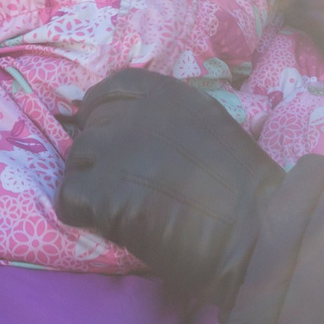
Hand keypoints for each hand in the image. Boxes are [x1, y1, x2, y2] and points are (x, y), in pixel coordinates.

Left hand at [59, 67, 281, 304]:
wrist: (255, 235)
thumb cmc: (246, 194)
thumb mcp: (211, 129)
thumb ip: (171, 121)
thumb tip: (138, 132)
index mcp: (169, 96)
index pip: (112, 88)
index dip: (102, 113)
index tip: (109, 139)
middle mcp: (138, 115)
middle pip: (90, 128)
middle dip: (98, 157)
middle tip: (120, 186)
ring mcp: (117, 151)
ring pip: (75, 162)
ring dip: (89, 185)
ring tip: (116, 209)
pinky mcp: (104, 192)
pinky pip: (68, 197)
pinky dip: (82, 214)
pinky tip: (110, 226)